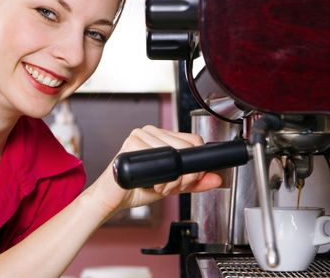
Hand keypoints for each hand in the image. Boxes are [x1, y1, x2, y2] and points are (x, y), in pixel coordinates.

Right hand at [86, 125, 222, 218]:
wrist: (114, 199)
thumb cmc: (137, 188)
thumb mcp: (173, 185)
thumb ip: (194, 181)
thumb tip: (216, 178)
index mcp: (161, 135)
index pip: (193, 140)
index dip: (195, 164)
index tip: (187, 180)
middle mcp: (151, 131)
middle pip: (186, 148)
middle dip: (185, 176)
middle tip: (169, 187)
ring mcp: (140, 134)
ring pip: (175, 156)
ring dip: (171, 180)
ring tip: (157, 186)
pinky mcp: (132, 143)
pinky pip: (160, 161)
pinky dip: (160, 178)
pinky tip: (149, 183)